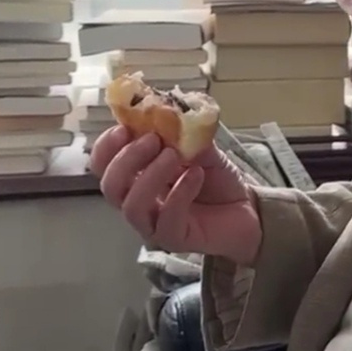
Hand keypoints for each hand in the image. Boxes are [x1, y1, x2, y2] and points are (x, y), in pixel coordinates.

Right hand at [88, 125, 262, 264]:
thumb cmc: (216, 178)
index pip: (103, 166)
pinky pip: (166, 221)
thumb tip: (165, 111)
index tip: (124, 127)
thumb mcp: (199, 146)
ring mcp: (154, 224)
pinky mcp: (175, 239)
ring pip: (132, 207)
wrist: (248, 207)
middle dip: (126, 159)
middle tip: (152, 139)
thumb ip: (180, 132)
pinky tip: (197, 175)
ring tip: (174, 156)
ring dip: (150, 176)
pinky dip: (179, 193)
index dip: (106, 146)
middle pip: (110, 187)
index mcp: (137, 176)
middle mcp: (139, 202)